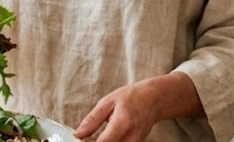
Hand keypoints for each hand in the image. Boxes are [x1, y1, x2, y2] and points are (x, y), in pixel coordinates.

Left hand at [73, 73, 203, 141]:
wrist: (155, 99)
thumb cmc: (133, 97)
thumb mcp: (108, 102)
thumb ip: (92, 119)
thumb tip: (78, 133)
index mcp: (123, 123)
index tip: (79, 139)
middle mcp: (131, 137)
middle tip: (86, 137)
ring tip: (95, 135)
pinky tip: (104, 137)